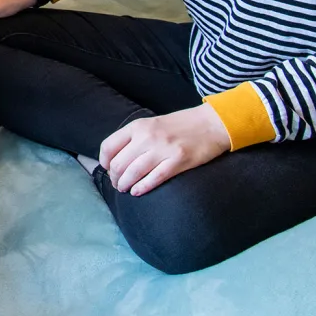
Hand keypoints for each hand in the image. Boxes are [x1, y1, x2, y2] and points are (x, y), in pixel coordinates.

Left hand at [98, 105, 230, 195]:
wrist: (210, 123)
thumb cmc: (180, 125)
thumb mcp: (152, 124)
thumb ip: (135, 137)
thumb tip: (116, 158)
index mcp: (138, 126)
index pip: (109, 146)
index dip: (104, 162)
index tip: (107, 169)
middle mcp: (147, 136)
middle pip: (119, 163)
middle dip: (114, 178)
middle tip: (117, 184)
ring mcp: (163, 149)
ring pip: (133, 173)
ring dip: (125, 185)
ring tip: (124, 189)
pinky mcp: (178, 162)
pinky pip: (154, 179)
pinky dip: (142, 188)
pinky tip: (137, 192)